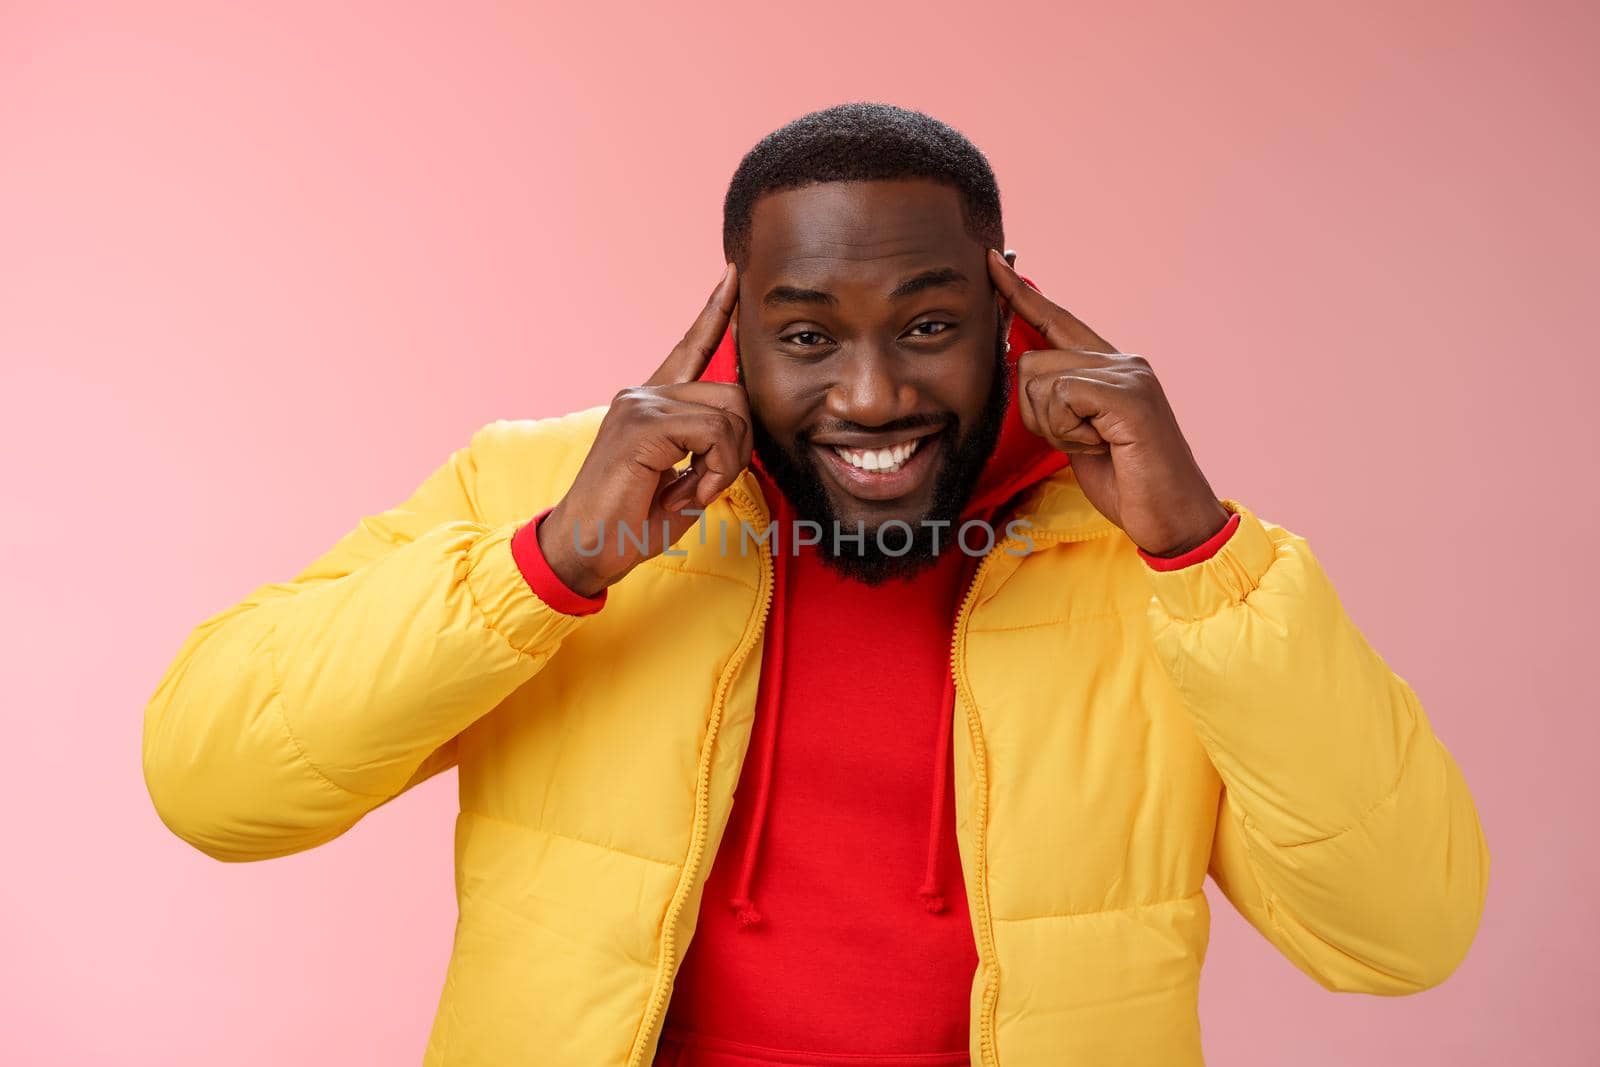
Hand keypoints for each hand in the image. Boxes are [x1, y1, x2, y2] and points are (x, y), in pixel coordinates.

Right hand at [539, 263, 750, 595]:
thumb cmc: (629, 523)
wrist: (582, 549)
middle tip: (710, 484)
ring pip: (729, 413)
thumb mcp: (682, 482)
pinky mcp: (641, 424)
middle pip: (733, 393)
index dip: (716, 313)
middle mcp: (643, 394)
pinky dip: (715, 469)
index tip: (733, 275)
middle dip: (740, 446)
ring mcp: (640, 405)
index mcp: (651, 403)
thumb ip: (709, 450)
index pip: (691, 347)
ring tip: (694, 491)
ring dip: (727, 462)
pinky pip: (713, 433)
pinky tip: (687, 491)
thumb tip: (740, 434)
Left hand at [987, 249, 1229, 557]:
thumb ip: (1059, 401)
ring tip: (1095, 445)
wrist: (1173, 518)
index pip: (1056, 319)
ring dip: (1053, 426)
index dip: (1021, 294)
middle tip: (1079, 442)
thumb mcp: (1080, 436)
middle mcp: (1122, 360)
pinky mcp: (1128, 394)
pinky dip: (1067, 430)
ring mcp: (1128, 373)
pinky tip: (1100, 444)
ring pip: (1041, 378)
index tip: (991, 264)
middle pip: (1033, 360)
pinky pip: (1061, 396)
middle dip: (1036, 413)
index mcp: (1110, 366)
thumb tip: (1025, 373)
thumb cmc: (1128, 483)